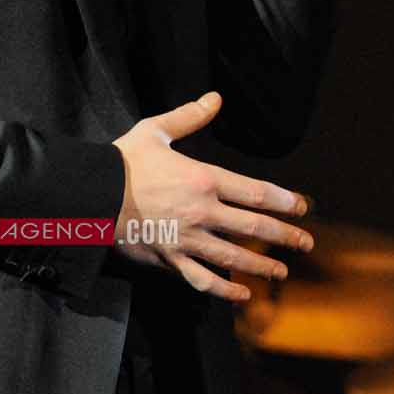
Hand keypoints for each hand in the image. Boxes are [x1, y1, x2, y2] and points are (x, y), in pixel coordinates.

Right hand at [111, 90, 316, 301]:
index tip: (302, 207)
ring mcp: (186, 240)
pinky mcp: (168, 259)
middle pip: (253, 228)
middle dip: (284, 236)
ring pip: (233, 257)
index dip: (283, 200)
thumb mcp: (155, 131)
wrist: (87, 196)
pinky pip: (201, 280)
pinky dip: (224, 289)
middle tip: (306, 243)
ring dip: (262, 265)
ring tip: (282, 270)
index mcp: (203, 180)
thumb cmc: (121, 162)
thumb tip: (216, 99)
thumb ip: (189, 117)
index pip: (255, 192)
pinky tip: (241, 294)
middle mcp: (201, 212)